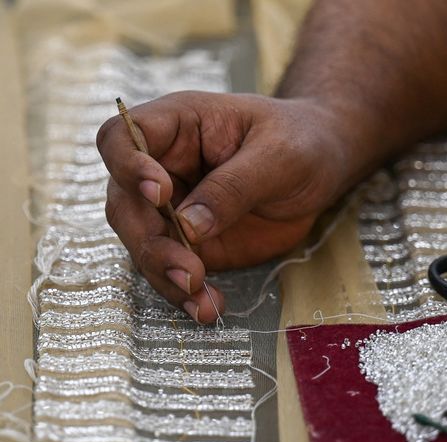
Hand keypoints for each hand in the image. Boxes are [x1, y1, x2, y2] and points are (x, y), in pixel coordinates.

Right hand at [97, 92, 349, 323]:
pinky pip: (173, 271)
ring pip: (143, 244)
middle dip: (150, 242)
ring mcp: (173, 209)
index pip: (122, 138)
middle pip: (125, 204)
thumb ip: (235, 186)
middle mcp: (163, 166)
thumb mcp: (278, 155)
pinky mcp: (192, 243)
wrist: (322, 167)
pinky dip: (185, 294)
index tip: (160, 194)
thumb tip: (189, 226)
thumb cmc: (300, 141)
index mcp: (178, 125)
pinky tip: (208, 307)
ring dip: (165, 276)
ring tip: (199, 298)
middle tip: (188, 270)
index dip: (127, 166)